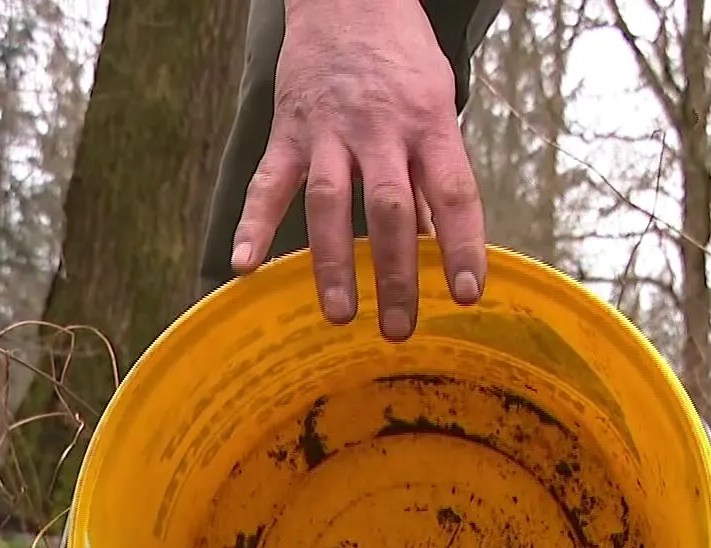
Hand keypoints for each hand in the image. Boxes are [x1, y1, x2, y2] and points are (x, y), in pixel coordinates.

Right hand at [230, 0, 486, 342]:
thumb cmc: (401, 57)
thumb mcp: (435, 104)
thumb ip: (432, 172)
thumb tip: (438, 241)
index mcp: (429, 122)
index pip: (454, 193)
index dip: (463, 246)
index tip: (466, 294)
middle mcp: (380, 128)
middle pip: (392, 211)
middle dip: (397, 275)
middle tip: (400, 328)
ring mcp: (329, 130)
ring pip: (331, 204)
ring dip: (333, 263)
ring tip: (338, 314)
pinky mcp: (288, 131)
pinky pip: (269, 183)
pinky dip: (253, 224)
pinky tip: (244, 266)